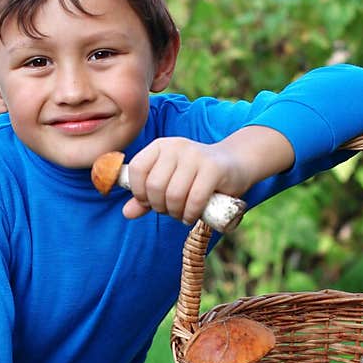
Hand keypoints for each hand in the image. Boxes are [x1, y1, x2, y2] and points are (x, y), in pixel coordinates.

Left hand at [123, 128, 293, 223]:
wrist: (235, 164)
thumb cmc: (196, 177)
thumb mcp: (169, 183)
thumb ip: (146, 197)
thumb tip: (126, 213)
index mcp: (160, 146)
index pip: (136, 170)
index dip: (139, 192)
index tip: (150, 201)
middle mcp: (176, 146)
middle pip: (155, 186)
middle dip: (160, 207)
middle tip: (171, 210)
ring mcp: (195, 156)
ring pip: (174, 195)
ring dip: (176, 213)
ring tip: (182, 214)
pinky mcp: (213, 169)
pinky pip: (194, 199)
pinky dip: (190, 214)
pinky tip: (192, 216)